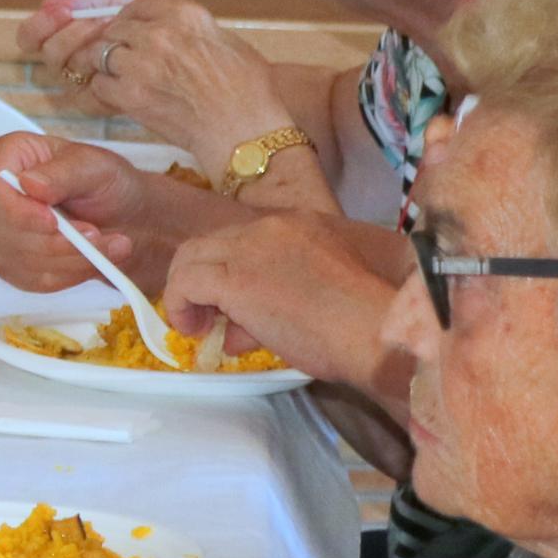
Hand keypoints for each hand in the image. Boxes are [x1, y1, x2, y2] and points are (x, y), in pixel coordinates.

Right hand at [0, 131, 230, 291]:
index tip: (54, 222)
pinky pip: (32, 280)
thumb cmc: (107, 183)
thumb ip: (64, 173)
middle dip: (57, 242)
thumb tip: (29, 183)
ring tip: (110, 246)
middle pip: (5, 230)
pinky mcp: (12, 264)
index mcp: (9, 157)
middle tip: (98, 235)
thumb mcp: (95, 167)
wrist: (122, 218)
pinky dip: (69, 275)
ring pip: (21, 260)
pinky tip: (92, 261)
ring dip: (71, 261)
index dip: (19, 212)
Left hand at [21, 0, 291, 169]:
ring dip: (103, 66)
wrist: (245, 131)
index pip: (138, 4)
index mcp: (186, 14)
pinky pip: (100, 84)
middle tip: (114, 58)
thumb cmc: (248, 92)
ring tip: (113, 79)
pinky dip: (103, 91)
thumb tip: (172, 28)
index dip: (127, 18)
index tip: (126, 30)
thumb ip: (193, 29)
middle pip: (115, 28)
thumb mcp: (227, 42)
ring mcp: (143, 63)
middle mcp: (161, 33)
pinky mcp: (132, 94)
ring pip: (100, 54)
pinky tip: (117, 99)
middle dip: (111, 43)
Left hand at [159, 210, 410, 385]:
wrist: (377, 331)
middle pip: (211, 242)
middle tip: (209, 315)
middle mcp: (270, 228)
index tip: (233, 306)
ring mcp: (250, 249)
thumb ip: (280, 306)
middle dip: (202, 277)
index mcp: (299, 224)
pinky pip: (186, 284)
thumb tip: (237, 333)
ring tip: (196, 324)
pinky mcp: (234, 279)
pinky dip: (180, 305)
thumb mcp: (326, 299)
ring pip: (192, 256)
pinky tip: (192, 330)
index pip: (244, 239)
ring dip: (187, 290)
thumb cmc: (367, 322)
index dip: (231, 270)